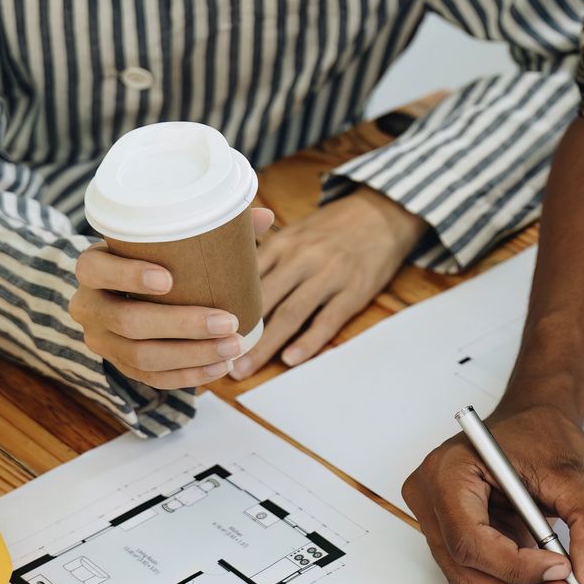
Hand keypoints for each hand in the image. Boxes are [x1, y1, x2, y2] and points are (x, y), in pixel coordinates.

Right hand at [70, 207, 273, 388]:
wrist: (119, 295)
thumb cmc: (150, 260)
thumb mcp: (162, 242)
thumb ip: (208, 228)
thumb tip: (265, 215)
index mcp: (92, 268)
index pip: (96, 271)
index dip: (128, 276)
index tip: (168, 279)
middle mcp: (88, 307)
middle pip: (128, 321)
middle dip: (182, 325)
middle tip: (227, 321)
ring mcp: (102, 341)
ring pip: (141, 356)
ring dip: (192, 354)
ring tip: (233, 346)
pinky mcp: (120, 366)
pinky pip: (152, 378)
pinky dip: (189, 375)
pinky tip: (220, 366)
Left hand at [233, 188, 424, 376]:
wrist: (382, 215)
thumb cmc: (332, 229)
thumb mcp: (296, 232)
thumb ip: (265, 255)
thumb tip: (226, 281)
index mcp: (282, 243)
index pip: (243, 275)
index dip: (221, 304)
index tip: (201, 328)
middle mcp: (302, 258)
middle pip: (262, 299)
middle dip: (237, 331)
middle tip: (215, 356)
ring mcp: (329, 274)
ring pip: (290, 313)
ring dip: (265, 344)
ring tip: (245, 367)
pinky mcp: (354, 290)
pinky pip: (328, 319)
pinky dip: (309, 341)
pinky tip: (291, 359)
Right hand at [402, 403, 583, 583]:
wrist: (534, 422)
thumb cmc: (540, 435)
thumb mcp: (576, 473)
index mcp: (448, 472)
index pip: (469, 539)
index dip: (514, 565)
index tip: (560, 569)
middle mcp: (431, 498)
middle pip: (464, 568)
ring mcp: (438, 520)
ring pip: (470, 579)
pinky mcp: (454, 536)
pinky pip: (478, 573)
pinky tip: (544, 578)